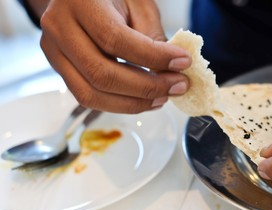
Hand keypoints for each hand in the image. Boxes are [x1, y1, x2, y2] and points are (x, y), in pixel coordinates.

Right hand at [39, 0, 190, 112]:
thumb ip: (152, 36)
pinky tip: (143, 99)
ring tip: (162, 97)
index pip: (115, 39)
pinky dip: (119, 104)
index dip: (152, 57)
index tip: (183, 62)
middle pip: (102, 74)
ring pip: (91, 94)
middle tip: (178, 86)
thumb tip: (170, 72)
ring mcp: (55, 52)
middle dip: (146, 87)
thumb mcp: (137, 4)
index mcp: (80, 2)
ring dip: (133, 103)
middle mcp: (60, 28)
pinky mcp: (60, 70)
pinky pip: (88, 98)